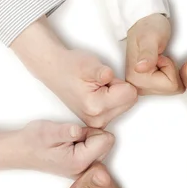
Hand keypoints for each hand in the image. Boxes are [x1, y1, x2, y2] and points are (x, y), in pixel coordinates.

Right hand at [0, 120, 114, 177]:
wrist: (20, 151)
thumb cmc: (32, 141)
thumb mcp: (48, 131)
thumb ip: (66, 132)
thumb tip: (78, 131)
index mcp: (80, 161)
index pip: (106, 139)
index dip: (92, 131)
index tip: (74, 134)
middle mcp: (85, 169)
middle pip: (106, 143)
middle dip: (92, 136)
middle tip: (70, 137)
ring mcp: (84, 170)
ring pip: (102, 146)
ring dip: (88, 140)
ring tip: (68, 142)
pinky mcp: (83, 167)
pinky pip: (95, 150)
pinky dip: (85, 145)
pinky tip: (69, 147)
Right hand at [11, 17, 137, 127]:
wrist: (55, 71)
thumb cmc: (70, 66)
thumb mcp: (88, 64)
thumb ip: (102, 72)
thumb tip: (110, 76)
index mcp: (96, 107)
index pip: (131, 93)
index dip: (119, 81)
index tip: (102, 79)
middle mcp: (97, 120)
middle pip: (130, 101)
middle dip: (119, 88)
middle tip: (100, 83)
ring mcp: (98, 123)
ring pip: (126, 104)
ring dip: (116, 94)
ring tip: (97, 87)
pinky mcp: (99, 122)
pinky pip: (119, 108)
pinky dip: (113, 99)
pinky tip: (97, 94)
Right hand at [125, 14, 183, 95]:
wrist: (145, 22)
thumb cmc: (149, 27)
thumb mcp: (151, 37)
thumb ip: (148, 53)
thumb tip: (140, 68)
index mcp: (136, 79)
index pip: (171, 86)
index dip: (170, 67)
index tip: (159, 55)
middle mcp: (136, 87)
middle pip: (171, 90)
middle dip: (171, 70)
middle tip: (160, 56)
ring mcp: (141, 87)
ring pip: (171, 88)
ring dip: (169, 71)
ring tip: (159, 57)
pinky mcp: (147, 86)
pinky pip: (169, 86)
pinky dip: (168, 73)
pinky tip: (159, 63)